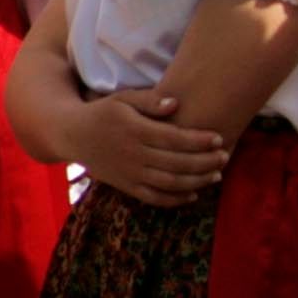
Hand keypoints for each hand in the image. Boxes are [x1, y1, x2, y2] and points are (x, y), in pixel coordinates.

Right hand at [70, 92, 230, 206]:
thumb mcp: (122, 99)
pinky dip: (175, 199)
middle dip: (205, 162)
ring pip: (169, 182)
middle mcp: (133, 154)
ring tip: (216, 175)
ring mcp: (129, 173)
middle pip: (177, 162)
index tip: (219, 138)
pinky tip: (193, 194)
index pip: (174, 138)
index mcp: (134, 130)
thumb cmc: (103, 112)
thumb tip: (175, 104)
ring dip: (196, 181)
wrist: (72, 135)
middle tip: (224, 157)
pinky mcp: (125, 186)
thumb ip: (149, 100)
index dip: (199, 140)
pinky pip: (154, 197)